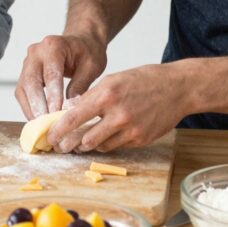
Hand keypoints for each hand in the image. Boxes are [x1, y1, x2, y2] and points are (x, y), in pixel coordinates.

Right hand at [15, 34, 106, 118]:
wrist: (81, 42)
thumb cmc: (87, 52)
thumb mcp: (91, 66)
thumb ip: (80, 85)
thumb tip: (69, 108)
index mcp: (53, 45)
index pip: (50, 74)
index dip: (52, 95)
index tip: (56, 113)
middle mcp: (35, 52)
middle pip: (31, 82)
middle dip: (38, 105)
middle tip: (45, 125)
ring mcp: (27, 63)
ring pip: (23, 89)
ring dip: (31, 109)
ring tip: (41, 128)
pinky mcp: (25, 74)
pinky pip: (22, 93)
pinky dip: (29, 108)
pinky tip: (39, 121)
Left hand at [45, 63, 188, 152]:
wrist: (178, 88)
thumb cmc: (144, 80)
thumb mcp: (113, 79)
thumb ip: (92, 96)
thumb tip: (70, 111)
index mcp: (107, 95)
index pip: (74, 118)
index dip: (58, 130)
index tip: (49, 137)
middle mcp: (118, 114)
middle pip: (85, 139)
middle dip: (71, 144)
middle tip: (62, 146)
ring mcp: (131, 130)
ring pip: (100, 146)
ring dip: (88, 145)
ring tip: (81, 142)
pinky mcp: (141, 140)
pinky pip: (116, 146)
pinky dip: (107, 143)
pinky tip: (105, 137)